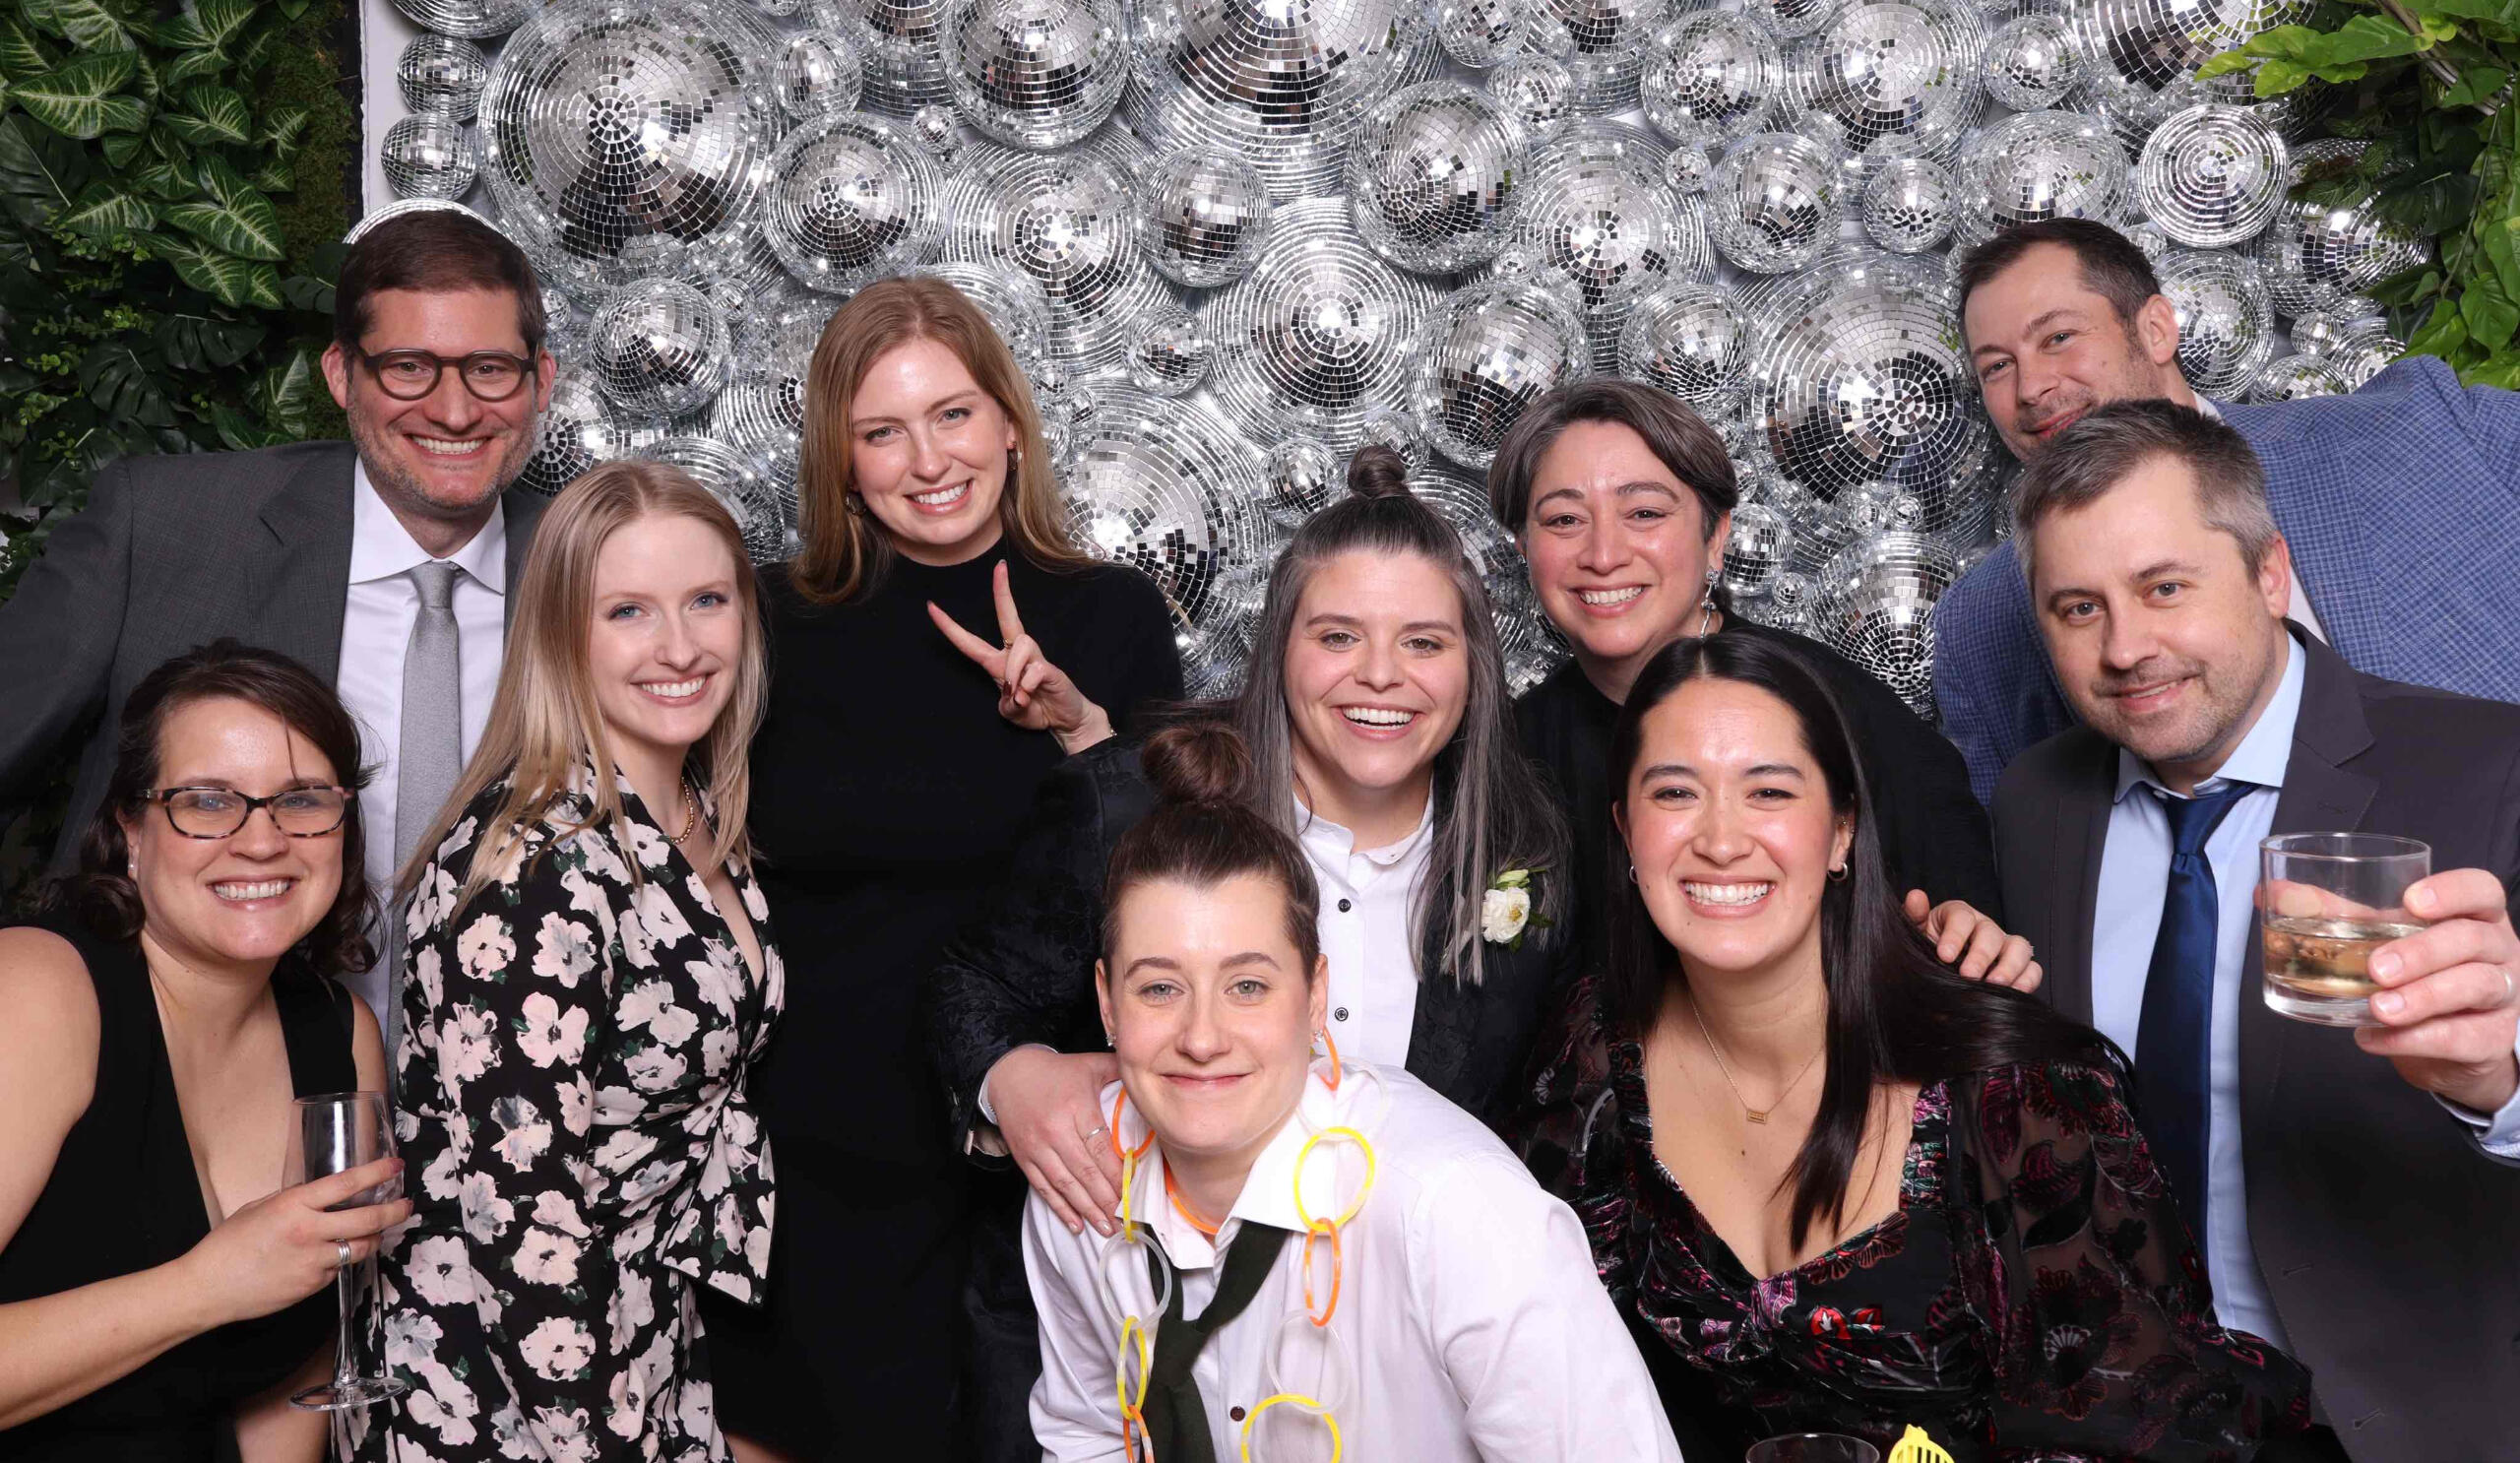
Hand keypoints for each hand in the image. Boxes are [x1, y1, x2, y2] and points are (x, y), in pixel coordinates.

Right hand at [178, 1156, 411, 1327]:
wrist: (208, 1288)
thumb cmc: (227, 1245)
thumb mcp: (259, 1208)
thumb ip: (293, 1200)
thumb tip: (318, 1194)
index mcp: (294, 1205)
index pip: (347, 1184)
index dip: (377, 1173)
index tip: (396, 1166)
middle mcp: (310, 1232)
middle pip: (368, 1219)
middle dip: (395, 1211)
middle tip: (406, 1205)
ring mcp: (315, 1262)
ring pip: (362, 1247)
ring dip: (375, 1238)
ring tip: (380, 1230)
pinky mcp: (314, 1285)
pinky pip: (339, 1268)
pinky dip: (342, 1260)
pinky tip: (334, 1254)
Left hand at [929, 561, 1113, 752]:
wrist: (1064, 720)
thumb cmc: (1035, 710)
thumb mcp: (1010, 711)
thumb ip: (1006, 703)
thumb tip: (1014, 691)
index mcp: (998, 663)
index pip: (970, 642)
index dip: (949, 626)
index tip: (931, 607)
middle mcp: (1015, 654)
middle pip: (1007, 617)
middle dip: (1002, 592)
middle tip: (999, 567)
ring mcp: (1035, 658)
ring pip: (1019, 647)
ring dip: (1013, 674)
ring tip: (1020, 696)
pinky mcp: (1050, 668)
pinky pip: (1033, 669)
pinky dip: (1028, 687)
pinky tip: (1030, 696)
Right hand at [986, 1047, 1124, 1237]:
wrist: (1007, 1074)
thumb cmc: (1056, 1072)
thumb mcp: (1089, 1064)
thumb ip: (1119, 1071)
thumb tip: (1150, 1075)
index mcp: (1075, 1107)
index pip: (1100, 1148)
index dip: (1116, 1174)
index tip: (1133, 1193)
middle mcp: (1054, 1130)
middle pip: (1084, 1172)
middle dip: (1106, 1200)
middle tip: (1126, 1222)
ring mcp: (1036, 1147)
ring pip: (1065, 1185)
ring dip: (1087, 1210)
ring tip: (1107, 1230)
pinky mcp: (1023, 1157)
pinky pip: (1042, 1188)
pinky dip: (1060, 1208)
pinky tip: (1076, 1225)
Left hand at [1905, 889, 2040, 991]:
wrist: (1938, 970)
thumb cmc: (1928, 948)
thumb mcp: (1916, 933)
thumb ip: (1913, 916)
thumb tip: (1915, 896)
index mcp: (1959, 915)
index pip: (1962, 917)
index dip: (1955, 936)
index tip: (1944, 955)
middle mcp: (1985, 927)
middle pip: (1991, 933)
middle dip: (1981, 955)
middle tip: (1968, 975)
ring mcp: (2005, 946)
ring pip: (2019, 947)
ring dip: (2009, 966)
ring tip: (1994, 985)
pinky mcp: (2019, 967)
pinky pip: (2033, 969)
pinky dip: (2027, 980)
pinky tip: (2013, 993)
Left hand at [2353, 868, 2519, 1114]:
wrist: (2452, 1043)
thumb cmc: (2421, 974)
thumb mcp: (2385, 939)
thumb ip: (2335, 915)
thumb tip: (2270, 893)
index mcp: (2473, 916)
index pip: (2482, 891)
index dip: (2453, 892)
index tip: (2412, 902)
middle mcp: (2497, 951)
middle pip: (2473, 940)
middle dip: (2422, 952)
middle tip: (2376, 968)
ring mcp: (2503, 996)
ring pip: (2477, 986)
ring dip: (2422, 997)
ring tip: (2376, 1008)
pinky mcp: (2491, 1039)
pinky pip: (2463, 1037)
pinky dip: (2415, 1038)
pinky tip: (2375, 1037)